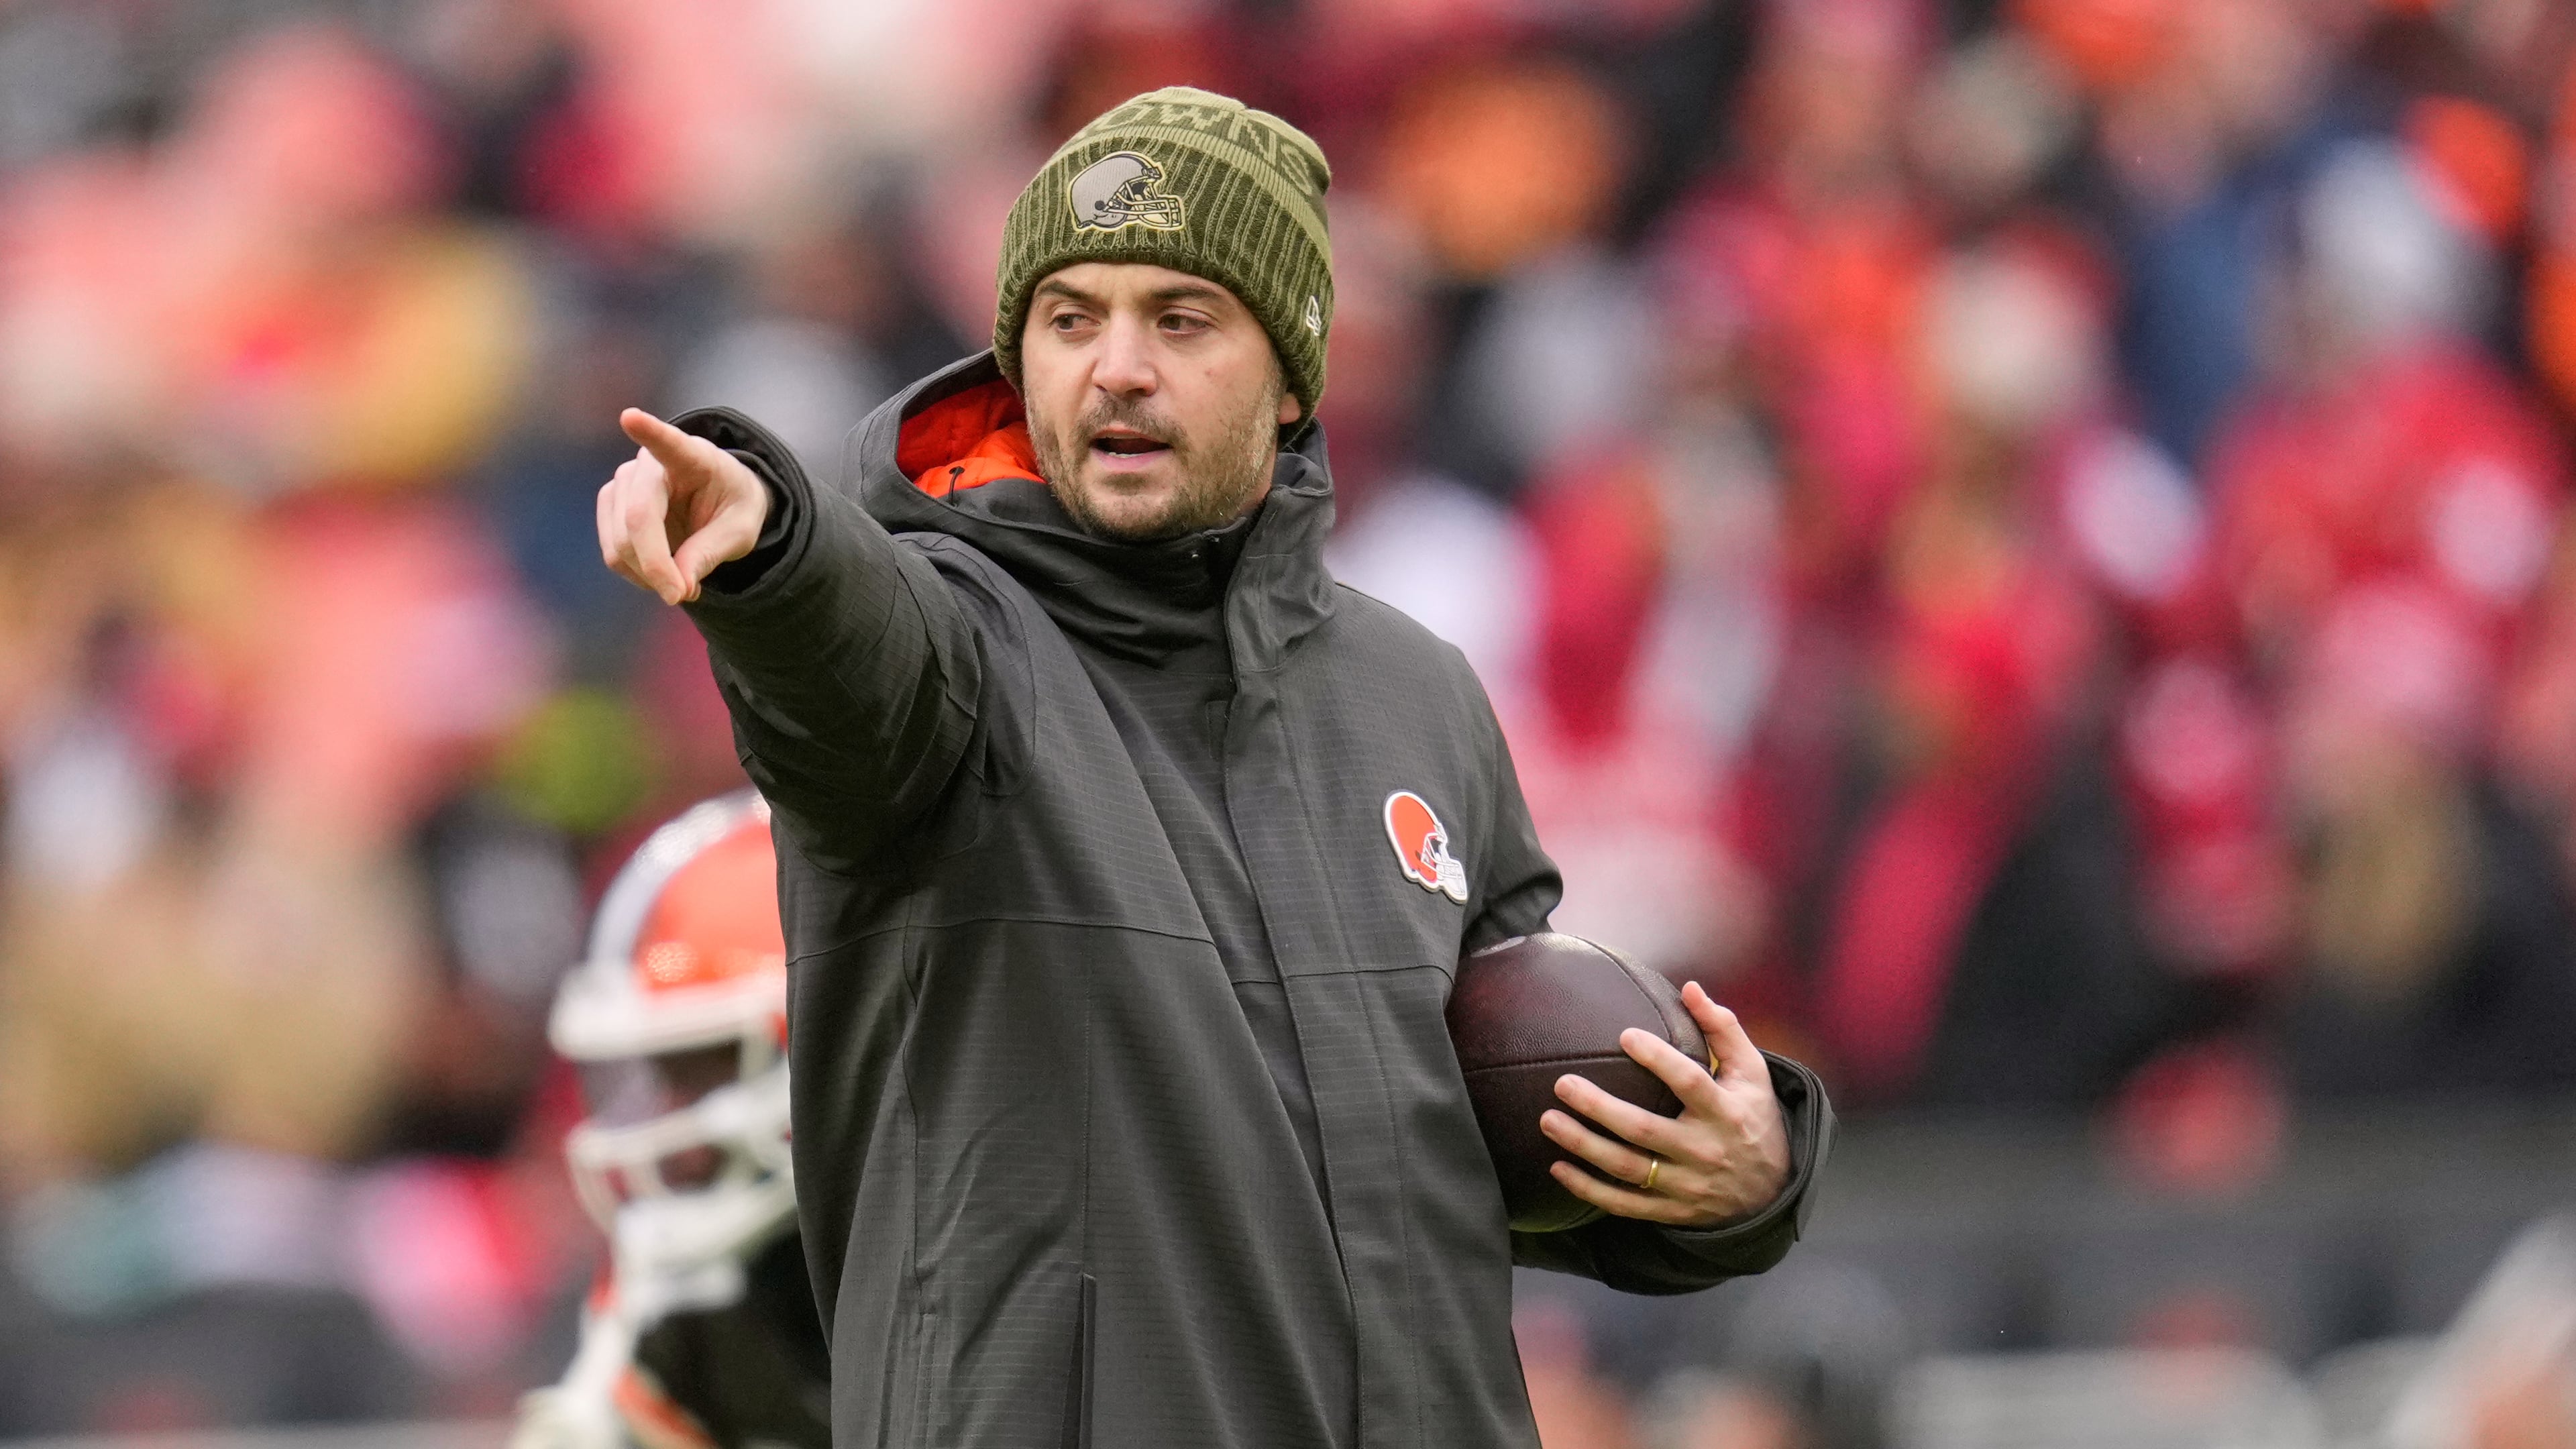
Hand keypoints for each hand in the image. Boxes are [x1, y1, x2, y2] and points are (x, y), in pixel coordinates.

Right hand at [597, 408, 770, 603]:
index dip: (648, 431)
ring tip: (684, 583)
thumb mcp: (740, 531)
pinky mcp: (610, 506)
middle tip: (686, 596)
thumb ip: (710, 552)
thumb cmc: (733, 506)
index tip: (630, 417)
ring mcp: (622, 483)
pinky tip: (663, 573)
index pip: (668, 442)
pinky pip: (614, 554)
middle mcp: (647, 464)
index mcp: (691, 456)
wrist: (718, 500)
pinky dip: (639, 575)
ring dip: (649, 576)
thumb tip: (678, 586)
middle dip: (656, 566)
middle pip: (637, 519)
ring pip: (619, 543)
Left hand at [1539, 980, 1790, 1227]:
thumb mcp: (1751, 1072)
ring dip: (1584, 1146)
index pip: (1690, 1083)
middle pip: (1644, 1130)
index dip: (1658, 1059)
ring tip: (1547, 1119)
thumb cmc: (1752, 1116)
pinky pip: (1624, 1204)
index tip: (1624, 1034)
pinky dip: (1589, 1189)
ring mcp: (1686, 1185)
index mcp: (1725, 1112)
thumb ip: (1722, 1028)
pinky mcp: (1671, 1209)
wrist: (1772, 1191)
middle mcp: (1704, 1151)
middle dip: (1600, 1108)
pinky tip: (1557, 1168)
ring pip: (1627, 1168)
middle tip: (1562, 1083)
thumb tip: (1689, 988)